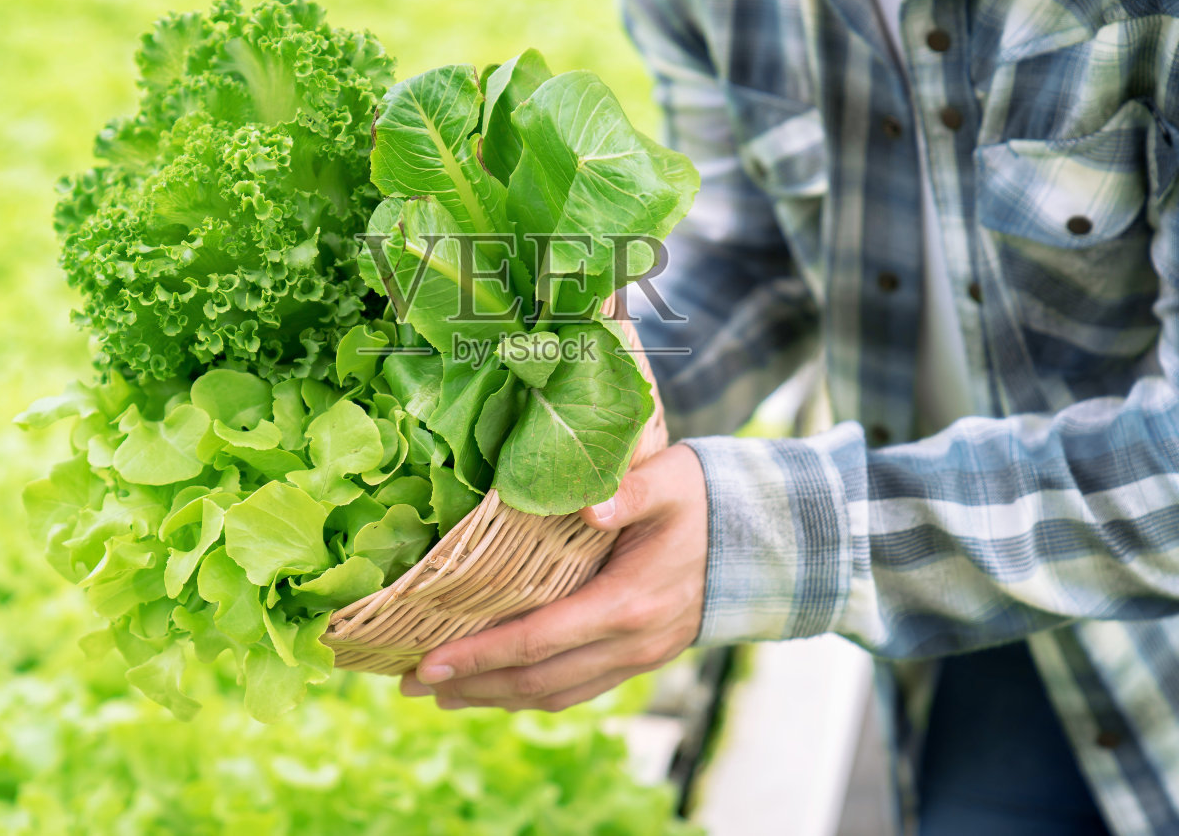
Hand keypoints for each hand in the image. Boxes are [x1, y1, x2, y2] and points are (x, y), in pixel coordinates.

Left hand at [399, 443, 707, 711]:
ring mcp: (639, 657)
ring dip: (496, 697)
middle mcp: (632, 642)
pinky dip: (533, 693)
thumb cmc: (706, 499)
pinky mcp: (642, 658)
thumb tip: (588, 504)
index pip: (540, 639)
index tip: (430, 660)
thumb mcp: (670, 480)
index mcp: (629, 603)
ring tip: (442, 696)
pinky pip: (579, 689)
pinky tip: (501, 687)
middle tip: (411, 683)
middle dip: (471, 685)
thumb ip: (629, 491)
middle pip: (538, 679)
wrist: (767, 538)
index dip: (481, 654)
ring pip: (556, 693)